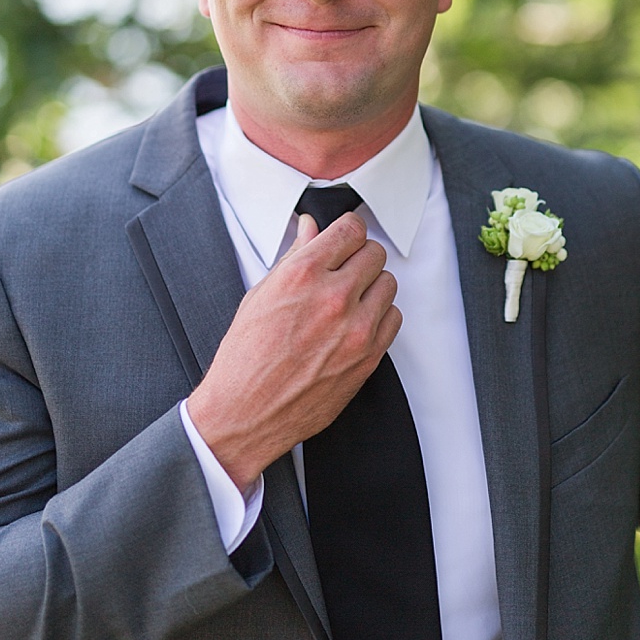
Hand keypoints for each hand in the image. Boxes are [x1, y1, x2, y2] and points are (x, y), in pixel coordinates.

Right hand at [185, 212, 401, 489]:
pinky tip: (355, 325)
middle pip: (374, 253)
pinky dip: (379, 317)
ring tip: (346, 303)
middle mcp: (334, 297)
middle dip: (358, 259)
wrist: (246, 413)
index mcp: (302, 275)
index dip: (347, 232)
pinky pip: (394, 317)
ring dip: (371, 288)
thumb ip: (294, 256)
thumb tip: (310, 226)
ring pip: (388, 283)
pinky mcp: (370, 355)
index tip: (344, 241)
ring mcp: (356, 327)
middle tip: (342, 274)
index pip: (350, 229)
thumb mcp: (261, 295)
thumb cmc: (246, 356)